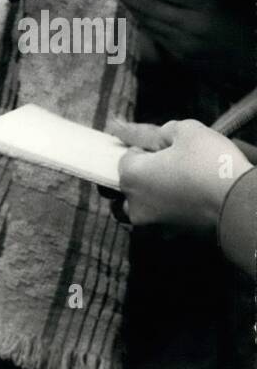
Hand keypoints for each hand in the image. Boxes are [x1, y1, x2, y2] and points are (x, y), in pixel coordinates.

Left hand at [113, 118, 251, 230]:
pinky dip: (172, 210)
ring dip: (155, 195)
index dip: (146, 149)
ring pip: (145, 207)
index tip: (164, 148)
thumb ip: (161, 131)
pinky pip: (165, 220)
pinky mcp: (174, 238)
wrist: (241, 204)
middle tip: (172, 164)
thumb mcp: (186, 131)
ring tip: (181, 182)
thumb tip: (152, 134)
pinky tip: (191, 198)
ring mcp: (154, 226)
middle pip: (131, 185)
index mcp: (131, 177)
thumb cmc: (211, 165)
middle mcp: (136, 205)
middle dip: (146, 174)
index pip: (127, 157)